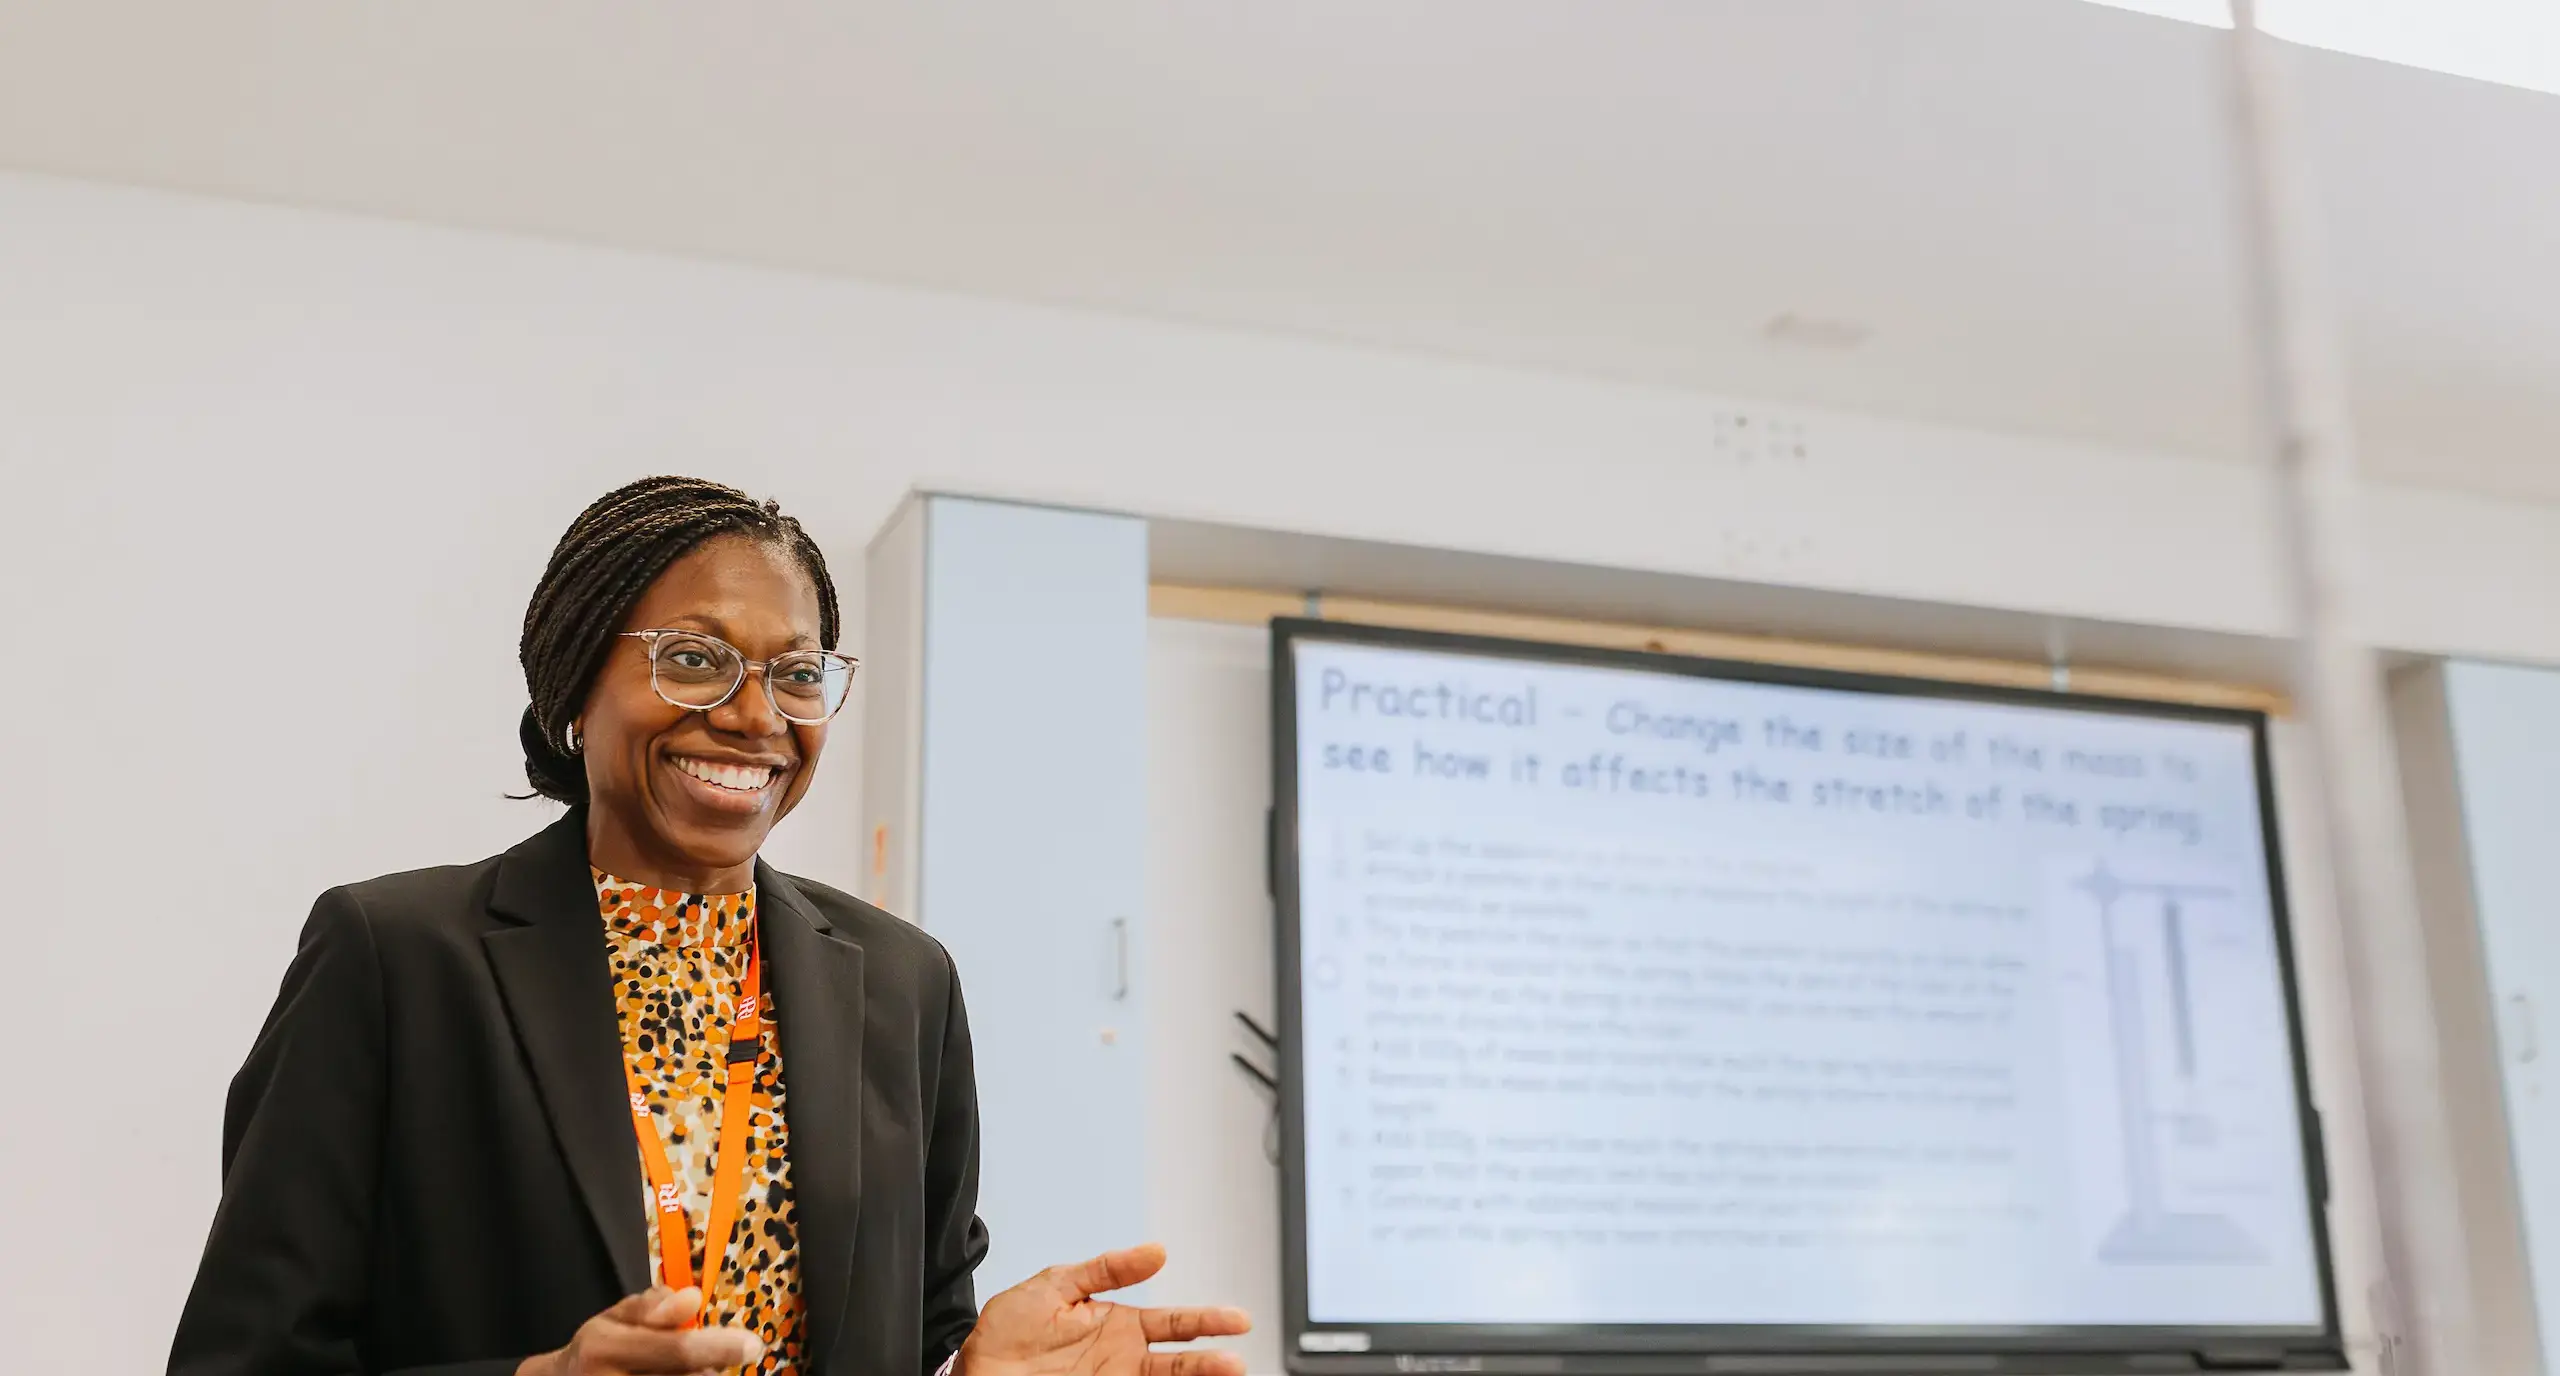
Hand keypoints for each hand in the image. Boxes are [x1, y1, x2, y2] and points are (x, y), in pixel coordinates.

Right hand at [516, 1287, 767, 1375]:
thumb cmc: (595, 1350)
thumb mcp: (614, 1318)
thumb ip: (653, 1307)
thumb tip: (692, 1298)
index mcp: (605, 1349)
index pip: (676, 1351)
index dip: (718, 1348)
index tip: (753, 1344)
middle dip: (710, 1370)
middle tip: (716, 1362)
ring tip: (689, 1370)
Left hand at [960, 1243, 1250, 1375]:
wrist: (974, 1370)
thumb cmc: (1007, 1330)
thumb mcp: (1055, 1284)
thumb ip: (1105, 1269)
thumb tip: (1154, 1252)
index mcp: (1117, 1325)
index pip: (1174, 1322)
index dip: (1208, 1321)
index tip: (1238, 1321)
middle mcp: (1121, 1359)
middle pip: (1179, 1363)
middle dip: (1210, 1362)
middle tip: (1235, 1362)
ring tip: (1223, 1374)